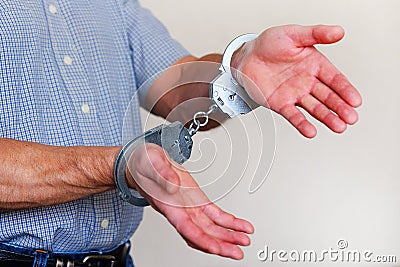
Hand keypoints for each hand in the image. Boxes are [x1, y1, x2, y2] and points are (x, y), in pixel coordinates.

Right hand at [126, 144, 253, 259]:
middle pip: (202, 234)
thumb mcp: (151, 163)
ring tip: (244, 241)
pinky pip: (215, 215)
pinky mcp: (197, 200)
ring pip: (211, 228)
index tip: (215, 248)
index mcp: (168, 206)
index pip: (186, 228)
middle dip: (220, 245)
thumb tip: (174, 186)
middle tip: (238, 252)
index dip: (201, 240)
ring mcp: (190, 208)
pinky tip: (240, 226)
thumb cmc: (144, 165)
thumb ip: (162, 175)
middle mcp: (180, 211)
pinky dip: (229, 221)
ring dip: (228, 236)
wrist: (146, 164)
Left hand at [232, 25, 361, 137]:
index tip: (356, 101)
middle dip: (340, 107)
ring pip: (314, 108)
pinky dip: (302, 124)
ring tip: (339, 127)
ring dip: (327, 118)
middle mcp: (308, 82)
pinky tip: (311, 131)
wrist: (246, 57)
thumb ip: (316, 34)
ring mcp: (295, 94)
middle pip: (328, 97)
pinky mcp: (281, 104)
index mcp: (315, 65)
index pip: (335, 79)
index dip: (346, 90)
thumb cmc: (269, 44)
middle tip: (351, 118)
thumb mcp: (294, 34)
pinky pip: (293, 115)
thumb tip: (339, 31)